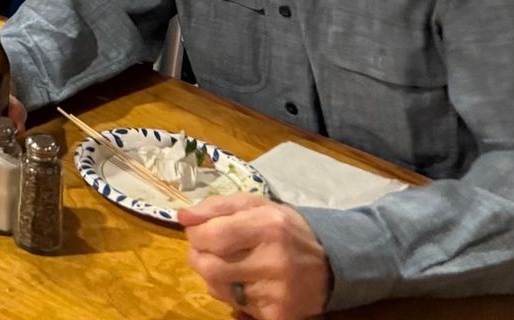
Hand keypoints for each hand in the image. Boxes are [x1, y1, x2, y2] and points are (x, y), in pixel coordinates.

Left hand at [180, 194, 331, 319]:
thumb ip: (216, 206)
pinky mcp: (279, 315)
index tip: (201, 232)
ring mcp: (278, 292)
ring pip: (217, 289)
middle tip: (211, 251)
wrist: (330, 262)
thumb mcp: (255, 204)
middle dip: (199, 256)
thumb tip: (183, 217)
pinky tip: (248, 285)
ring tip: (231, 266)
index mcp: (268, 225)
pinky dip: (233, 297)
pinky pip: (236, 308)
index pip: (209, 236)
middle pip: (207, 267)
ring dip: (214, 276)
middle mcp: (274, 260)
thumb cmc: (284, 228)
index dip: (195, 235)